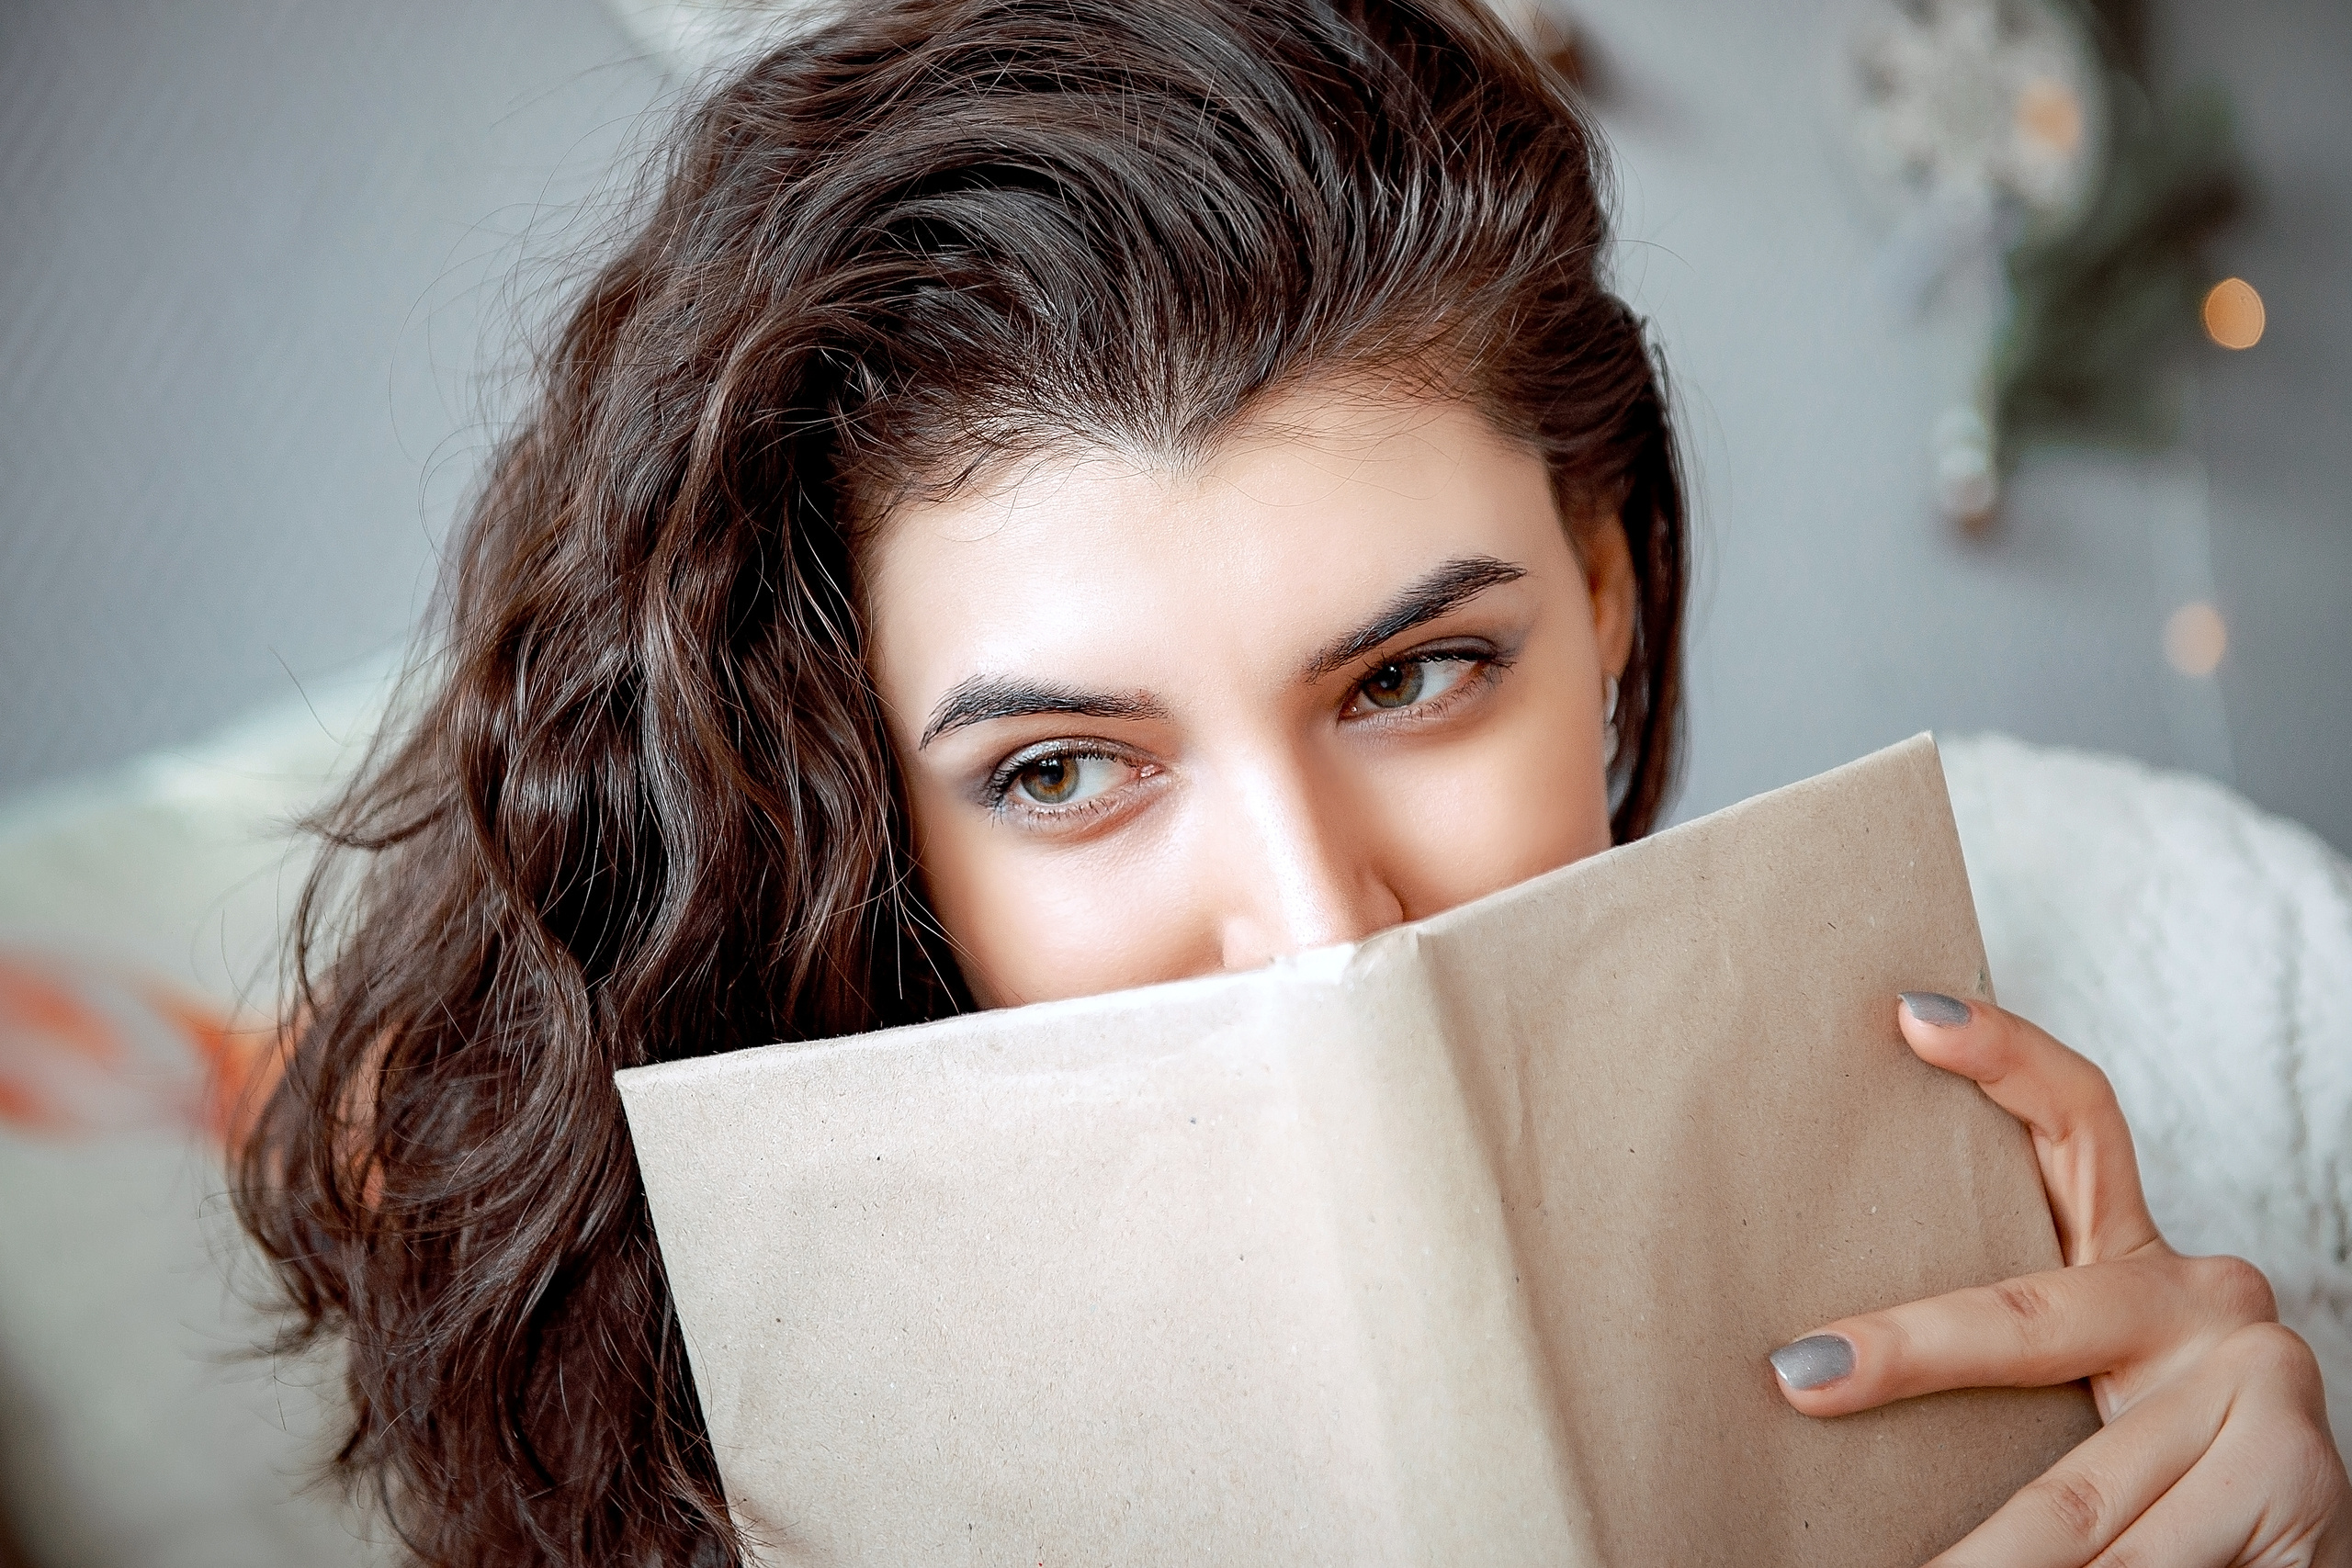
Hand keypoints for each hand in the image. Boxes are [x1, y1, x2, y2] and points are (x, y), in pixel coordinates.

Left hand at [1768, 992, 2350, 1566]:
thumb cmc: (2160, 1493)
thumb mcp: (2079, 1407)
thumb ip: (2002, 1371)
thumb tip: (1805, 1372)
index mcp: (2138, 1271)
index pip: (2080, 1123)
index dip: (2004, 1056)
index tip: (1911, 1011)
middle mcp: (2203, 1302)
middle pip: (2028, 1319)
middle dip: (1907, 1357)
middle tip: (1803, 1376)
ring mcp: (2256, 1383)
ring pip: (2071, 1490)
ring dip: (1981, 1553)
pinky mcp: (2292, 1474)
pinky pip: (2138, 1558)